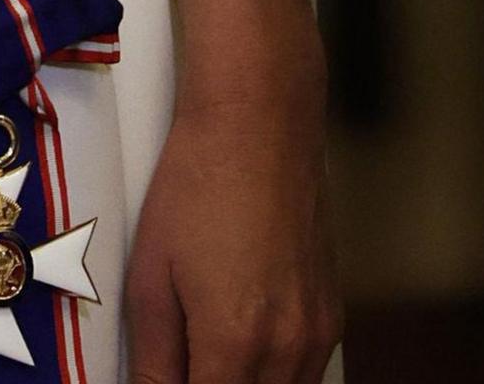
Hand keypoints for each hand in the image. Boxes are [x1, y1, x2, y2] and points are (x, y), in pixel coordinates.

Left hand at [126, 62, 339, 382]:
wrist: (260, 125)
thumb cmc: (195, 187)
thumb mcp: (151, 274)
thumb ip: (154, 357)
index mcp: (236, 342)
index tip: (162, 378)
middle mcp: (288, 350)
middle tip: (181, 362)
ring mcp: (318, 335)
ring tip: (205, 353)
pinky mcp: (332, 316)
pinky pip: (305, 375)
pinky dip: (273, 376)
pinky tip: (241, 344)